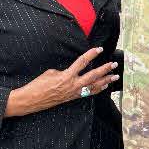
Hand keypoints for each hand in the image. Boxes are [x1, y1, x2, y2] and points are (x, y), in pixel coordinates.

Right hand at [4, 46, 119, 115]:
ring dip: (105, 81)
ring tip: (115, 76)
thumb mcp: (51, 72)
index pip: (82, 62)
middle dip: (105, 69)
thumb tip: (72, 72)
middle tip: (113, 64)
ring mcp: (74, 93)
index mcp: (67, 75)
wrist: (33, 100)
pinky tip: (104, 86)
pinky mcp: (73, 98)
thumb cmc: (39, 85)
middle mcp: (73, 85)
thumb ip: (64, 71)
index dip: (91, 54)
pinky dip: (98, 89)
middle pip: (93, 76)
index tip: (99, 49)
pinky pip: (89, 93)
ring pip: (94, 86)